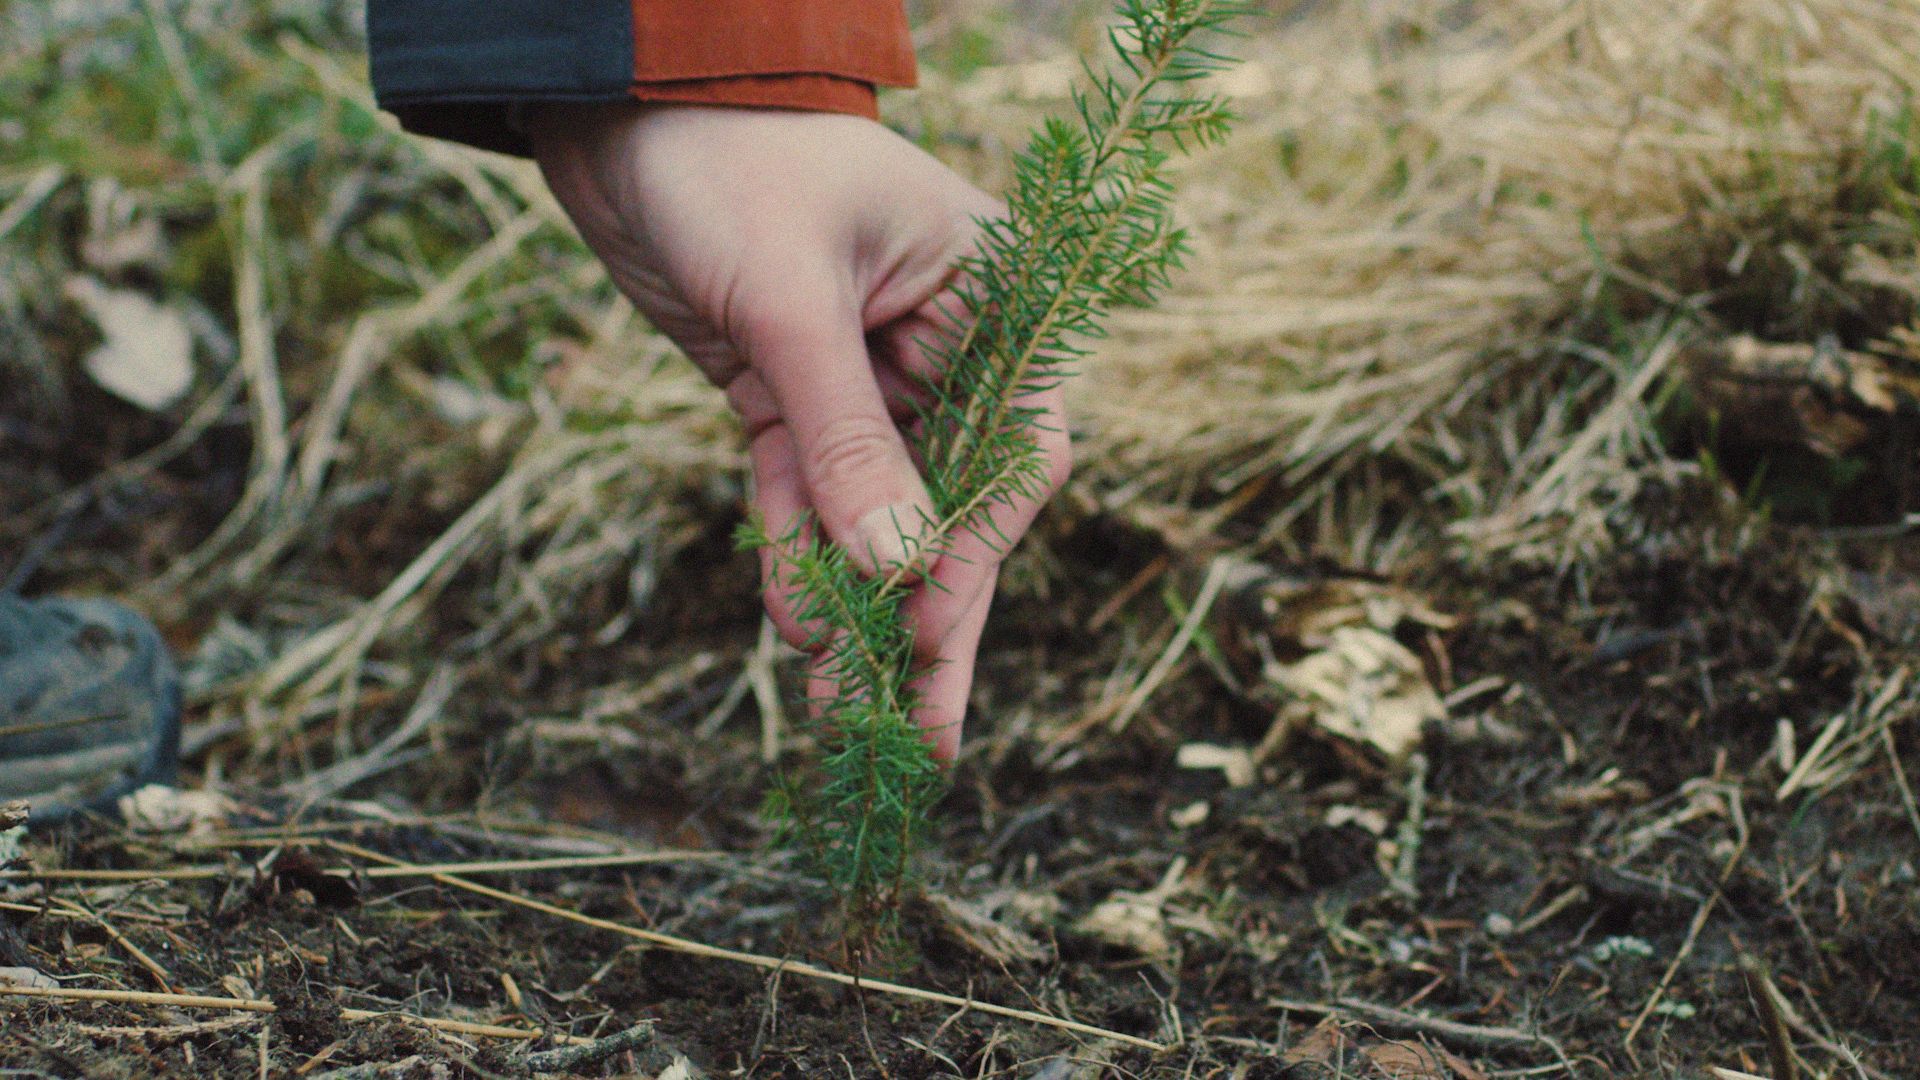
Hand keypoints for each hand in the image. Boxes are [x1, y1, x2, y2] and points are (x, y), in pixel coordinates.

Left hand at [529, 104, 1069, 759]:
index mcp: (990, 297)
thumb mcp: (792, 302)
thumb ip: (849, 437)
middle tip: (921, 738)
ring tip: (836, 709)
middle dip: (927, 618)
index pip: (1014, 450)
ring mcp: (864, 375)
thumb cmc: (728, 163)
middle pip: (950, 504)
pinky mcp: (791, 392)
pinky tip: (791, 627)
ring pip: (875, 513)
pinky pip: (806, 491)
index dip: (975, 551)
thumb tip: (897, 572)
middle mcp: (942, 345)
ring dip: (853, 605)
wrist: (618, 112)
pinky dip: (795, 555)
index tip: (926, 630)